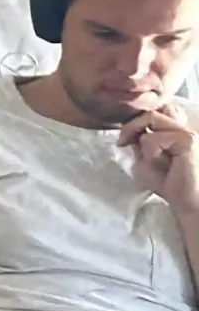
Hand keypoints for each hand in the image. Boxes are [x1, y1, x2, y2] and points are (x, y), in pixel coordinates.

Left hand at [122, 98, 198, 212]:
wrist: (187, 201)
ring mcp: (187, 131)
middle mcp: (183, 126)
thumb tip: (128, 129)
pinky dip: (150, 153)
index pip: (156, 109)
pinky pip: (154, 138)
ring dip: (141, 140)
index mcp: (175, 130)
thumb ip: (139, 143)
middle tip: (122, 143)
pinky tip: (162, 165)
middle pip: (151, 110)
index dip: (138, 119)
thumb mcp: (145, 160)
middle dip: (131, 125)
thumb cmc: (167, 183)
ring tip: (150, 160)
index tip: (126, 138)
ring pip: (151, 118)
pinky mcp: (188, 139)